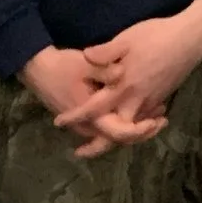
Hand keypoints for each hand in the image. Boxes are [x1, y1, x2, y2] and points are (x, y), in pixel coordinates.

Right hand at [20, 46, 162, 158]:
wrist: (38, 69)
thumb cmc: (62, 66)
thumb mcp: (84, 64)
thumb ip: (104, 69)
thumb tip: (123, 73)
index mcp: (93, 115)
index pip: (120, 133)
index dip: (140, 130)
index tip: (156, 121)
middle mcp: (91, 125)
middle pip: (122, 138)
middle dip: (143, 131)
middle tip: (163, 119)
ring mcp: (88, 125)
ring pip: (116, 134)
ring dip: (137, 126)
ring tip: (159, 113)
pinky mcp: (87, 119)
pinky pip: (110, 127)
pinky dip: (127, 121)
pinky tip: (141, 110)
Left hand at [71, 9, 201, 142]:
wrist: (189, 40)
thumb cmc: (156, 36)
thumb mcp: (127, 39)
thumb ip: (105, 52)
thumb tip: (85, 56)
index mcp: (123, 87)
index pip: (94, 108)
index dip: (75, 116)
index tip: (59, 122)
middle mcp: (135, 101)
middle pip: (114, 134)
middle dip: (97, 145)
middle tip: (80, 152)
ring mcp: (150, 103)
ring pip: (130, 131)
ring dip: (114, 139)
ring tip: (99, 141)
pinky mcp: (159, 100)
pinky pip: (141, 122)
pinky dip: (131, 129)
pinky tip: (123, 124)